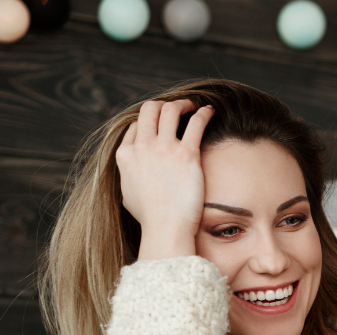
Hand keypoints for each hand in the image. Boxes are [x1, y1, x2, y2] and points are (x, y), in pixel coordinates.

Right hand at [115, 98, 214, 259]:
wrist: (165, 229)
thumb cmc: (150, 218)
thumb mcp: (127, 194)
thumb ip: (128, 177)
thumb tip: (130, 173)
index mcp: (125, 155)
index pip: (136, 125)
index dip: (150, 121)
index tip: (162, 122)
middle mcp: (142, 148)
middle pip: (150, 110)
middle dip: (163, 104)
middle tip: (177, 108)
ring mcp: (164, 149)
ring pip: (170, 109)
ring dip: (182, 104)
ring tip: (193, 106)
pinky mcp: (187, 155)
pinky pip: (196, 123)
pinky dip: (203, 113)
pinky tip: (210, 111)